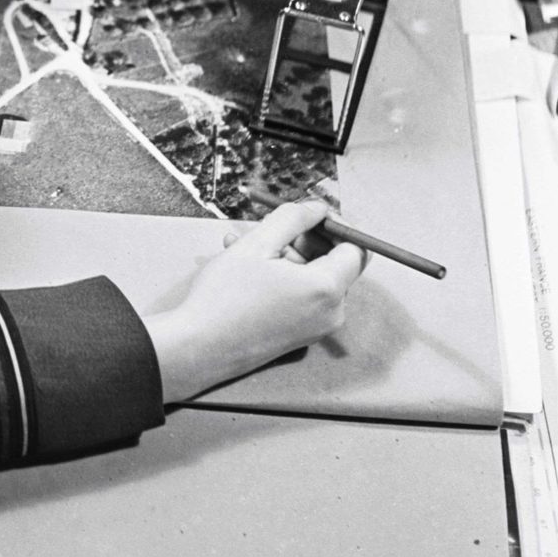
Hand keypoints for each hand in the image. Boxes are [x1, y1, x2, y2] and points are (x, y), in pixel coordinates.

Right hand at [143, 200, 367, 404]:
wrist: (201, 347)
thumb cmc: (226, 296)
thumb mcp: (257, 244)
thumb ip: (293, 218)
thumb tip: (318, 208)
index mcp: (326, 288)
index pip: (356, 248)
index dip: (336, 225)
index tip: (309, 214)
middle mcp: (331, 311)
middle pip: (334, 262)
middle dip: (303, 239)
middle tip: (270, 226)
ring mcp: (317, 327)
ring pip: (313, 277)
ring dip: (285, 256)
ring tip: (244, 244)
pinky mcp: (301, 335)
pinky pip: (302, 296)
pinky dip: (282, 277)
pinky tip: (247, 267)